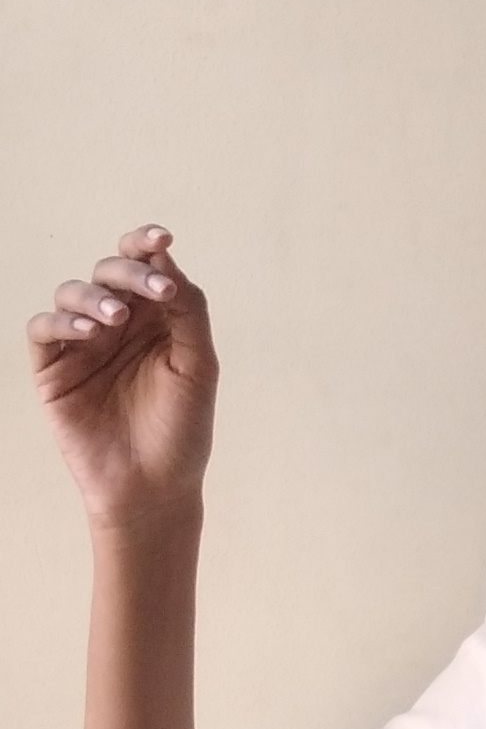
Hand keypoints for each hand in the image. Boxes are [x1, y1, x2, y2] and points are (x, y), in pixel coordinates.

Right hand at [28, 227, 217, 527]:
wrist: (154, 488)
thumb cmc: (182, 430)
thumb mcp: (198, 366)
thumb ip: (187, 311)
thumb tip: (166, 258)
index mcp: (154, 318)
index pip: (144, 266)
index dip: (147, 245)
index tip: (163, 239)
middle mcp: (116, 325)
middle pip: (109, 272)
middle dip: (129, 272)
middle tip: (154, 291)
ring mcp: (82, 345)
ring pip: (71, 293)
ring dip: (93, 296)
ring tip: (115, 319)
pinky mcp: (52, 370)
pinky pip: (43, 329)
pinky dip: (63, 322)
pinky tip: (90, 333)